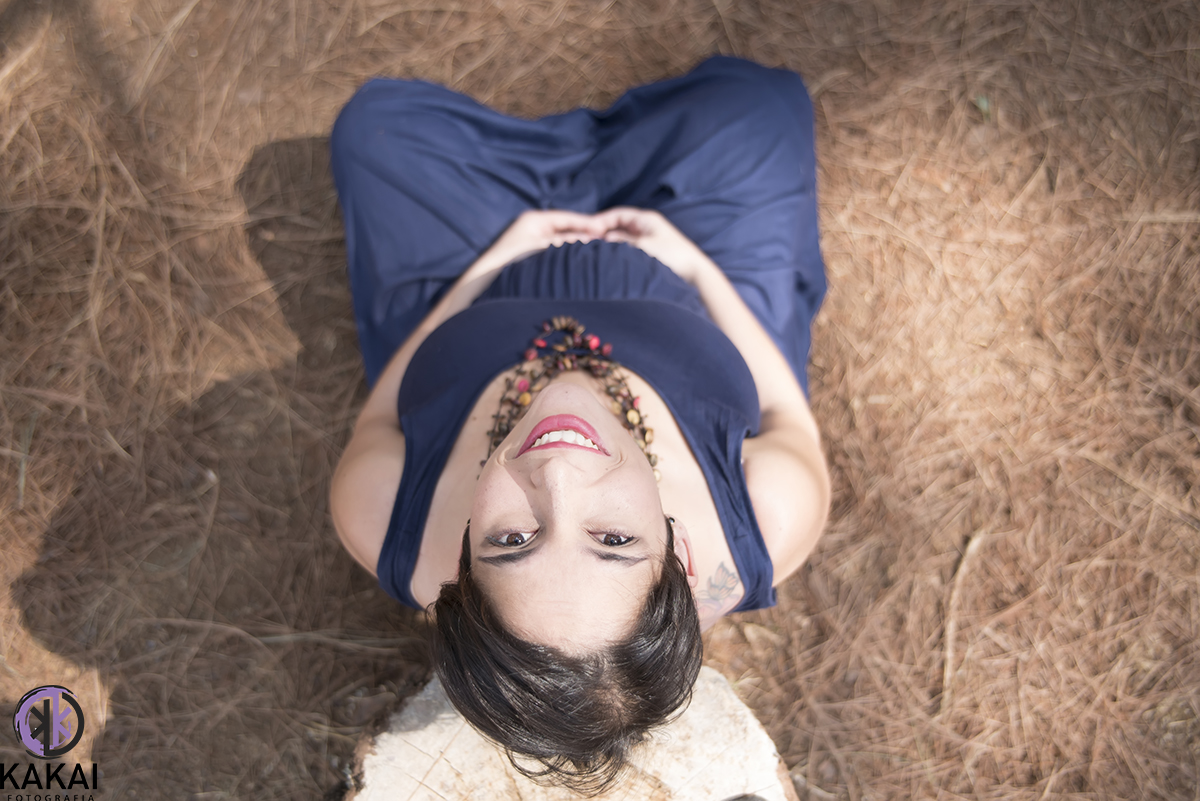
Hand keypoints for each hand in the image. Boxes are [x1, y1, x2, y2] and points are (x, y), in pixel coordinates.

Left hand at [474, 209, 608, 275]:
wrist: (487, 280)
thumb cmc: (512, 262)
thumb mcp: (543, 249)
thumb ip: (567, 243)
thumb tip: (590, 241)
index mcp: (535, 219)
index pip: (568, 218)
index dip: (587, 224)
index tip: (605, 230)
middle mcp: (534, 226)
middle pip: (567, 228)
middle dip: (585, 235)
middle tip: (606, 242)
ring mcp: (533, 239)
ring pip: (563, 240)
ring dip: (577, 246)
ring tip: (597, 252)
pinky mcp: (533, 253)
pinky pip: (556, 250)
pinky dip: (568, 254)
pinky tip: (580, 262)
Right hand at [592, 207, 709, 283]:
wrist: (694, 272)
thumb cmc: (673, 256)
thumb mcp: (645, 248)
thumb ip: (623, 242)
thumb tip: (604, 239)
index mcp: (646, 218)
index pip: (617, 214)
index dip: (601, 220)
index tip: (587, 230)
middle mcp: (646, 225)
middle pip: (618, 224)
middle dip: (602, 231)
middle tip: (587, 240)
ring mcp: (647, 236)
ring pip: (622, 236)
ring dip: (610, 241)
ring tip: (595, 250)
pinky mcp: (648, 249)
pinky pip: (628, 246)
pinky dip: (618, 249)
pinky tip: (610, 258)